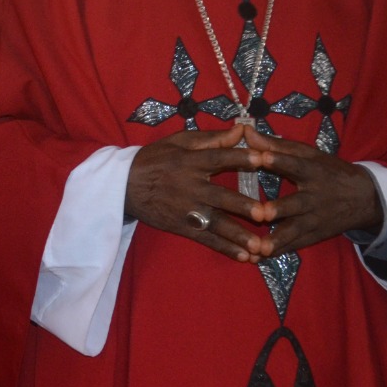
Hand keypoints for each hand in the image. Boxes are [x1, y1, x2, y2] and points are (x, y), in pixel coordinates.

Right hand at [126, 126, 272, 262]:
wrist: (122, 185)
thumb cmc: (155, 159)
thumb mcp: (178, 141)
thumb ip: (211, 138)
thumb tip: (241, 129)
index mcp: (190, 161)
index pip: (218, 158)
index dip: (240, 158)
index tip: (263, 159)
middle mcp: (190, 186)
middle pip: (220, 197)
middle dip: (241, 206)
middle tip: (263, 214)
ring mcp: (186, 209)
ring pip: (216, 223)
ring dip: (238, 235)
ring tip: (259, 247)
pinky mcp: (181, 226)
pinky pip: (206, 239)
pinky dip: (225, 248)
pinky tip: (244, 257)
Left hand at [244, 130, 382, 256]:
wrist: (366, 198)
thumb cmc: (330, 171)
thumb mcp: (310, 155)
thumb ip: (277, 146)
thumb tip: (247, 131)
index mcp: (313, 172)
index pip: (296, 166)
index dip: (279, 161)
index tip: (262, 158)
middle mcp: (314, 198)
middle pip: (296, 204)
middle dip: (280, 209)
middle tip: (263, 214)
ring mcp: (315, 220)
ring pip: (295, 231)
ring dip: (278, 240)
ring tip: (260, 248)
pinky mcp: (314, 236)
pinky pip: (295, 245)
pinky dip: (279, 251)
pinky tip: (259, 258)